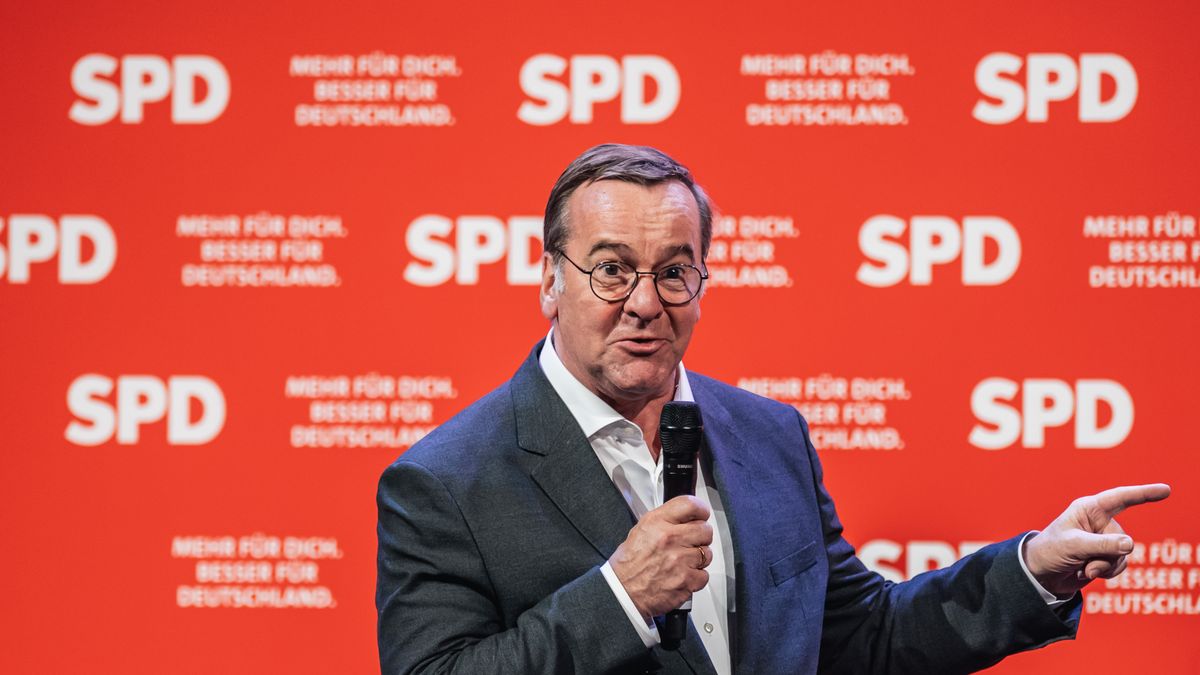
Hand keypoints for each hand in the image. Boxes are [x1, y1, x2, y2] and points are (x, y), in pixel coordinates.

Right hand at [609, 495, 713, 618]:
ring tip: (682, 562)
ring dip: (698, 559)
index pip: (690, 505)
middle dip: (701, 536)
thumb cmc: (629, 564)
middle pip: (705, 529)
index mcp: (656, 523)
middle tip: (691, 543)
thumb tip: (685, 517)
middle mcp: (669, 538)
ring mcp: (679, 560)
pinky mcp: (686, 580)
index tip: (702, 514)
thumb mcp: (640, 530)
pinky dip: (696, 578)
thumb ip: (664, 520)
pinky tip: (682, 576)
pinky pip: (704, 575)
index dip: (701, 510)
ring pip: (707, 553)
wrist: (623, 593)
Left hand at [1024, 483, 1170, 597]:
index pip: (1120, 498)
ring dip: (1104, 566)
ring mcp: (1104, 540)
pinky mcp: (1105, 556)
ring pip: (1123, 554)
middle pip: (1123, 537)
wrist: (1041, 574)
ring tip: (1082, 567)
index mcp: (1089, 509)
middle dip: (1106, 554)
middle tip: (1083, 560)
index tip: (1165, 490)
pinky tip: (1085, 573)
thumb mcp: (1073, 546)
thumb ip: (1102, 545)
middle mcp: (1099, 522)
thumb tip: (1130, 545)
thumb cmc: (1050, 551)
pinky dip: (1106, 573)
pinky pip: (1120, 565)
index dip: (1144, 494)